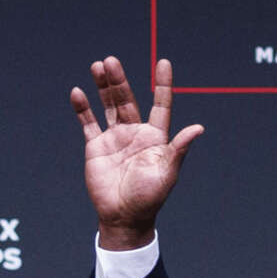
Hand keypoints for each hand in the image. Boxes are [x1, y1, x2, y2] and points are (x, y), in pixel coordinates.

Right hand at [70, 56, 203, 249]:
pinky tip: (77, 92)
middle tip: (111, 61)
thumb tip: (198, 128)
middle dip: (120, 80)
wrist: (123, 217)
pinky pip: (88, 123)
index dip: (163, 84)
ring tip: (98, 65)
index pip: (161, 104)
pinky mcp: (96, 147)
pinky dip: (83, 108)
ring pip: (109, 106)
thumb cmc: (150, 198)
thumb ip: (178, 148)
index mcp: (156, 137)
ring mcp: (115, 138)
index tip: (163, 62)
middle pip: (128, 100)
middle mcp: (135, 133)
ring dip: (103, 87)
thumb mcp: (167, 173)